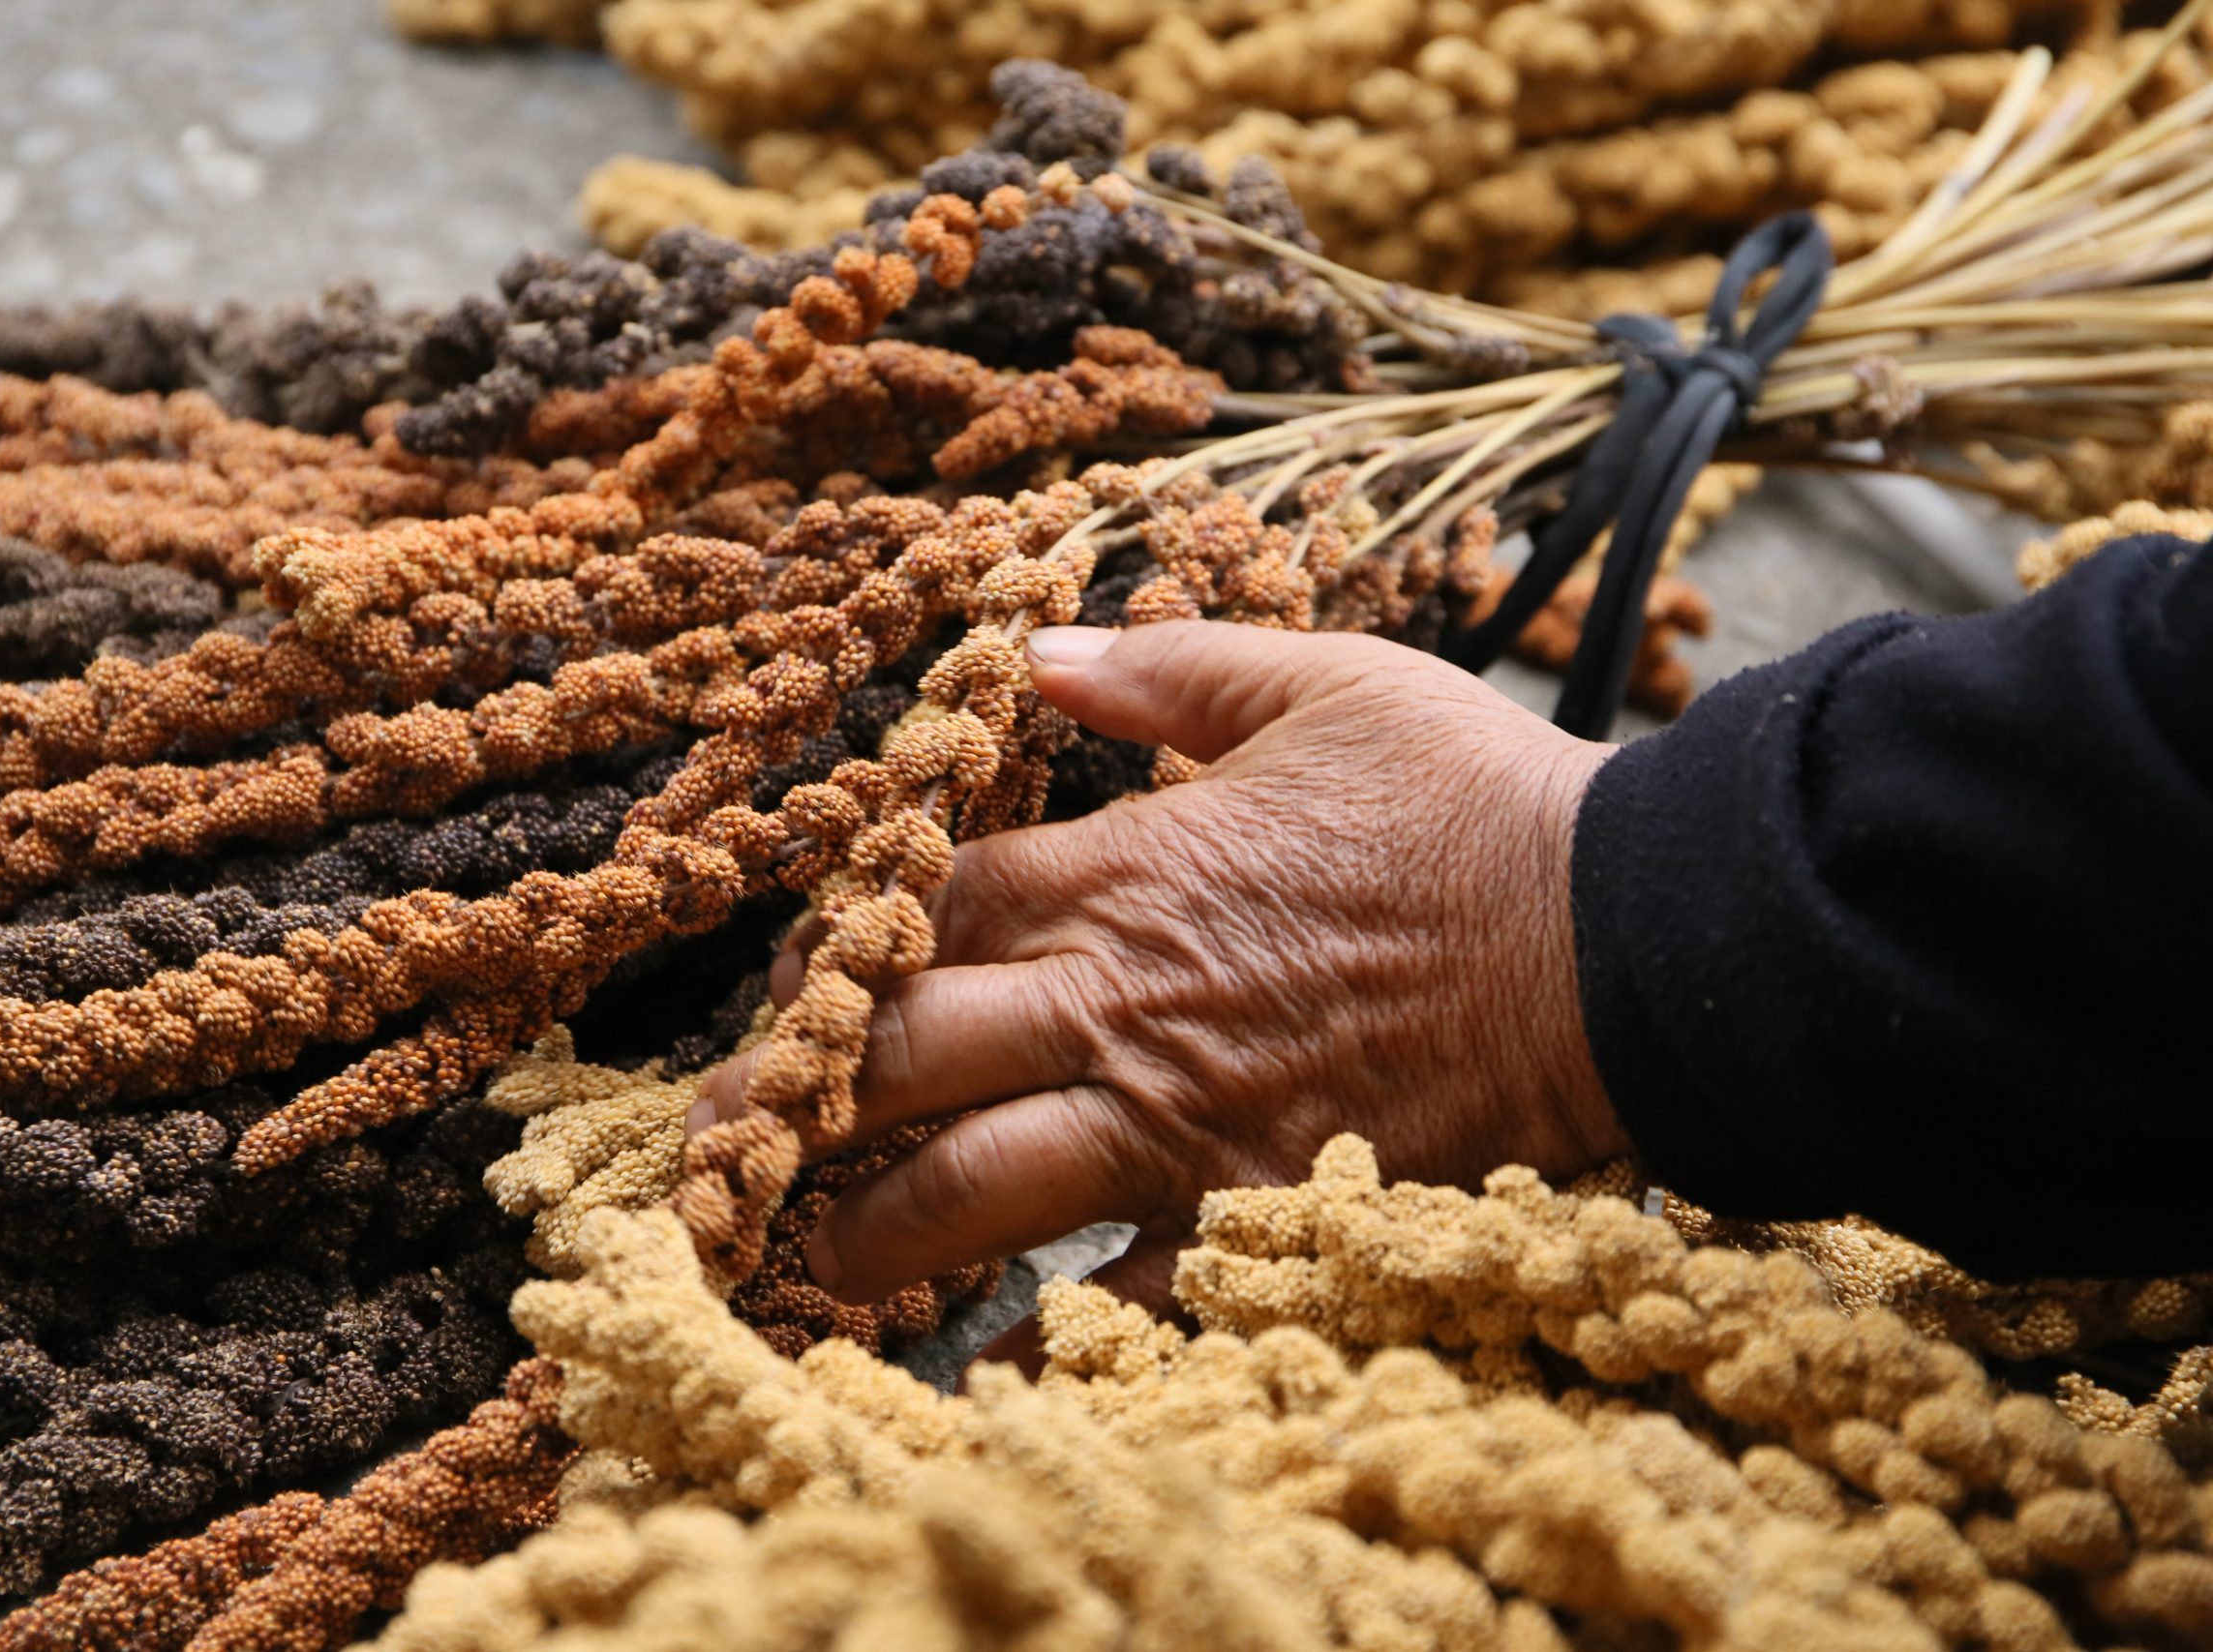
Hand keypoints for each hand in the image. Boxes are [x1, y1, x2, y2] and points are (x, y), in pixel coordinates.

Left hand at [692, 620, 1627, 1336]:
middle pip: (896, 1051)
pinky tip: (978, 1375)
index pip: (926, 902)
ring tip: (811, 1257)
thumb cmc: (1472, 804)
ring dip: (867, 1229)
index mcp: (1127, 872)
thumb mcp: (1322, 685)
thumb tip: (1034, 646)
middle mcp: (1117, 1002)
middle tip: (725, 1141)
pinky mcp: (1245, 1210)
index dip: (843, 932)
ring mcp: (1173, 1119)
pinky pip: (1113, 1304)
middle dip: (793, 1096)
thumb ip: (1165, 668)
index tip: (807, 965)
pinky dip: (1041, 1347)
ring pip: (962, 1190)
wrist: (1617, 945)